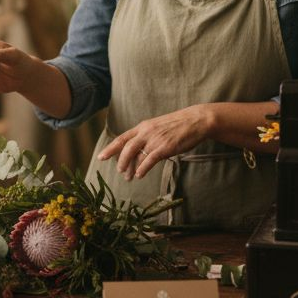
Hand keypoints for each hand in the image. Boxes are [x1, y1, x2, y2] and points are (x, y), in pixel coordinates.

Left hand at [97, 106, 213, 179]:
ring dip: (130, 167)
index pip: (122, 138)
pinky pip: (149, 160)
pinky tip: (140, 175)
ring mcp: (155, 139)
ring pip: (136, 154)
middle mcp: (146, 132)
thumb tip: (139, 152)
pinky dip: (142, 169)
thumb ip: (147, 137)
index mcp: (143, 126)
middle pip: (126, 147)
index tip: (101, 157)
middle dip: (120, 161)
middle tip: (119, 172)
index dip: (110, 149)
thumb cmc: (178, 125)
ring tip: (129, 177)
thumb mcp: (158, 127)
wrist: (196, 120)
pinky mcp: (165, 147)